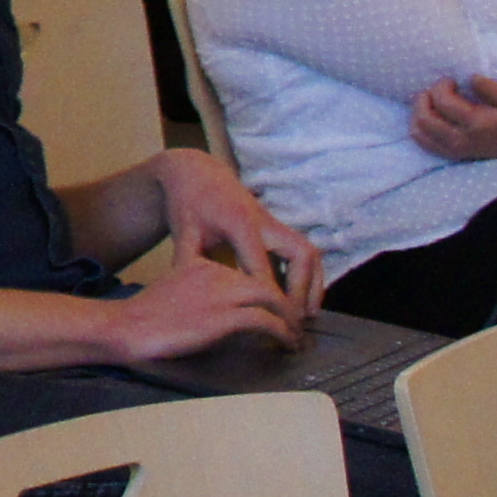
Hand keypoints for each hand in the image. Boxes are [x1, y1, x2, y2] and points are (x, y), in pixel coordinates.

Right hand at [111, 239, 310, 359]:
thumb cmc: (142, 319)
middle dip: (285, 306)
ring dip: (289, 320)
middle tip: (295, 325)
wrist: (126, 327)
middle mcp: (215, 272)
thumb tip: (218, 317)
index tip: (273, 312)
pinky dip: (282, 333)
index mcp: (202, 264)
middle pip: (265, 283)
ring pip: (272, 299)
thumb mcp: (173, 294)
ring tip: (296, 337)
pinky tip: (287, 344)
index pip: (244, 274)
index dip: (265, 294)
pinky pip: (266, 321)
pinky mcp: (225, 316)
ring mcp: (222, 293)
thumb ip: (198, 296)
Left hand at [146, 146, 323, 318]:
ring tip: (308, 315)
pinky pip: (303, 251)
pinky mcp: (277, 226)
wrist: (196, 172)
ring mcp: (274, 222)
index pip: (262, 267)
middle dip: (302, 289)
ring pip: (308, 252)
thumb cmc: (188, 204)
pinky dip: (308, 275)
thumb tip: (193, 300)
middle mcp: (265, 221)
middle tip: (297, 322)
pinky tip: (304, 299)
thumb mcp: (183, 232)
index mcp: (240, 224)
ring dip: (313, 284)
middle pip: (300, 255)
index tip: (274, 324)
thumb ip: (190, 264)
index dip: (271, 297)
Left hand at [410, 75, 496, 164]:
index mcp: (476, 123)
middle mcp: (460, 139)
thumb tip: (470, 78)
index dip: (441, 85)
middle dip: (425, 97)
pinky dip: (417, 123)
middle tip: (438, 91)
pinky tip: (430, 114)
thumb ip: (491, 87)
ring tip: (432, 101)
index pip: (443, 101)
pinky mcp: (446, 153)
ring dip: (419, 109)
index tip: (451, 81)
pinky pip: (419, 139)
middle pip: (425, 116)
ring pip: (417, 129)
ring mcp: (451, 148)